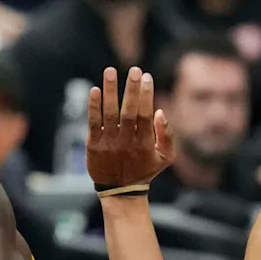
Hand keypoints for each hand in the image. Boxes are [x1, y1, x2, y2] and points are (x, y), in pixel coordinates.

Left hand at [86, 66, 175, 187]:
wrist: (119, 190)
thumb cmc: (144, 169)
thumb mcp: (165, 158)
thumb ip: (167, 135)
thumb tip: (160, 112)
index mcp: (145, 143)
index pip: (145, 115)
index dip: (146, 95)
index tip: (146, 77)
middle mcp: (127, 142)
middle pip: (129, 112)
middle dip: (131, 89)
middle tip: (134, 69)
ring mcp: (109, 143)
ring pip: (110, 114)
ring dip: (110, 91)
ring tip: (110, 71)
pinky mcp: (93, 145)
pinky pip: (93, 123)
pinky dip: (93, 107)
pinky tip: (95, 90)